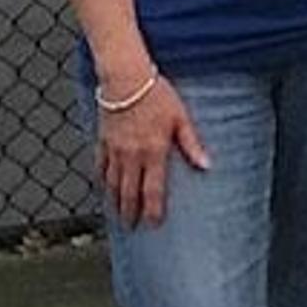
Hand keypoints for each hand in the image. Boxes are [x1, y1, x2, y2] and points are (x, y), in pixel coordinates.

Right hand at [97, 70, 210, 229]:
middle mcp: (131, 155)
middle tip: (132, 227)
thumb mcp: (181, 118)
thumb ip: (192, 144)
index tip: (154, 224)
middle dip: (130, 212)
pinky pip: (100, 166)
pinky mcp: (102, 140)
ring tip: (117, 215)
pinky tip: (103, 188)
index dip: (153, 210)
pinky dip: (101, 180)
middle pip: (129, 192)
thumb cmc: (157, 95)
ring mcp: (114, 149)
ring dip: (114, 201)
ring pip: (112, 183)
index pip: (153, 190)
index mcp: (153, 152)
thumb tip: (207, 166)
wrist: (125, 79)